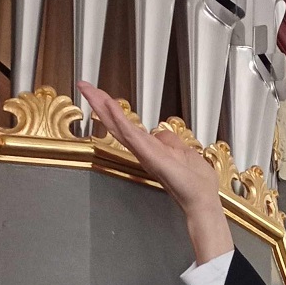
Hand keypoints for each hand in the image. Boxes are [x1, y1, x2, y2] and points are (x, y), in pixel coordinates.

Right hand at [78, 81, 231, 261]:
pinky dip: (119, 119)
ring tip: (89, 90)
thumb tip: (163, 133)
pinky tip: (109, 106)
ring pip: (119, 126)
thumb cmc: (195, 183)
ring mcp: (145, 153)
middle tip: (84, 86)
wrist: (201, 199)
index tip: (100, 94)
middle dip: (99, 103)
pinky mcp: (149, 156)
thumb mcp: (184, 153)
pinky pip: (131, 134)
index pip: (127, 125)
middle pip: (116, 124)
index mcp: (151, 148)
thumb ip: (171, 142)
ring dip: (103, 107)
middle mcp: (144, 150)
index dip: (112, 110)